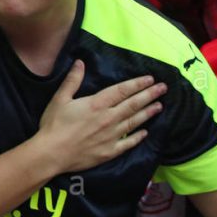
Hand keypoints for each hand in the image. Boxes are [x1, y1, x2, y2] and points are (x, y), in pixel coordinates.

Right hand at [35, 60, 166, 173]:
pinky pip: (129, 143)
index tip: (150, 79)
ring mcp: (112, 136)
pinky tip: (145, 132)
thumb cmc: (54, 125)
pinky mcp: (110, 151)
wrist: (52, 153)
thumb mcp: (60, 99)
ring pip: (134, 122)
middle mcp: (109, 118)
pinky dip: (138, 136)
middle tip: (163, 88)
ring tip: (160, 106)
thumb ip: (72, 80)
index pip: (122, 91)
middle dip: (150, 95)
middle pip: (133, 104)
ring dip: (148, 113)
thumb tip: (81, 62)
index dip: (137, 84)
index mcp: (97, 104)